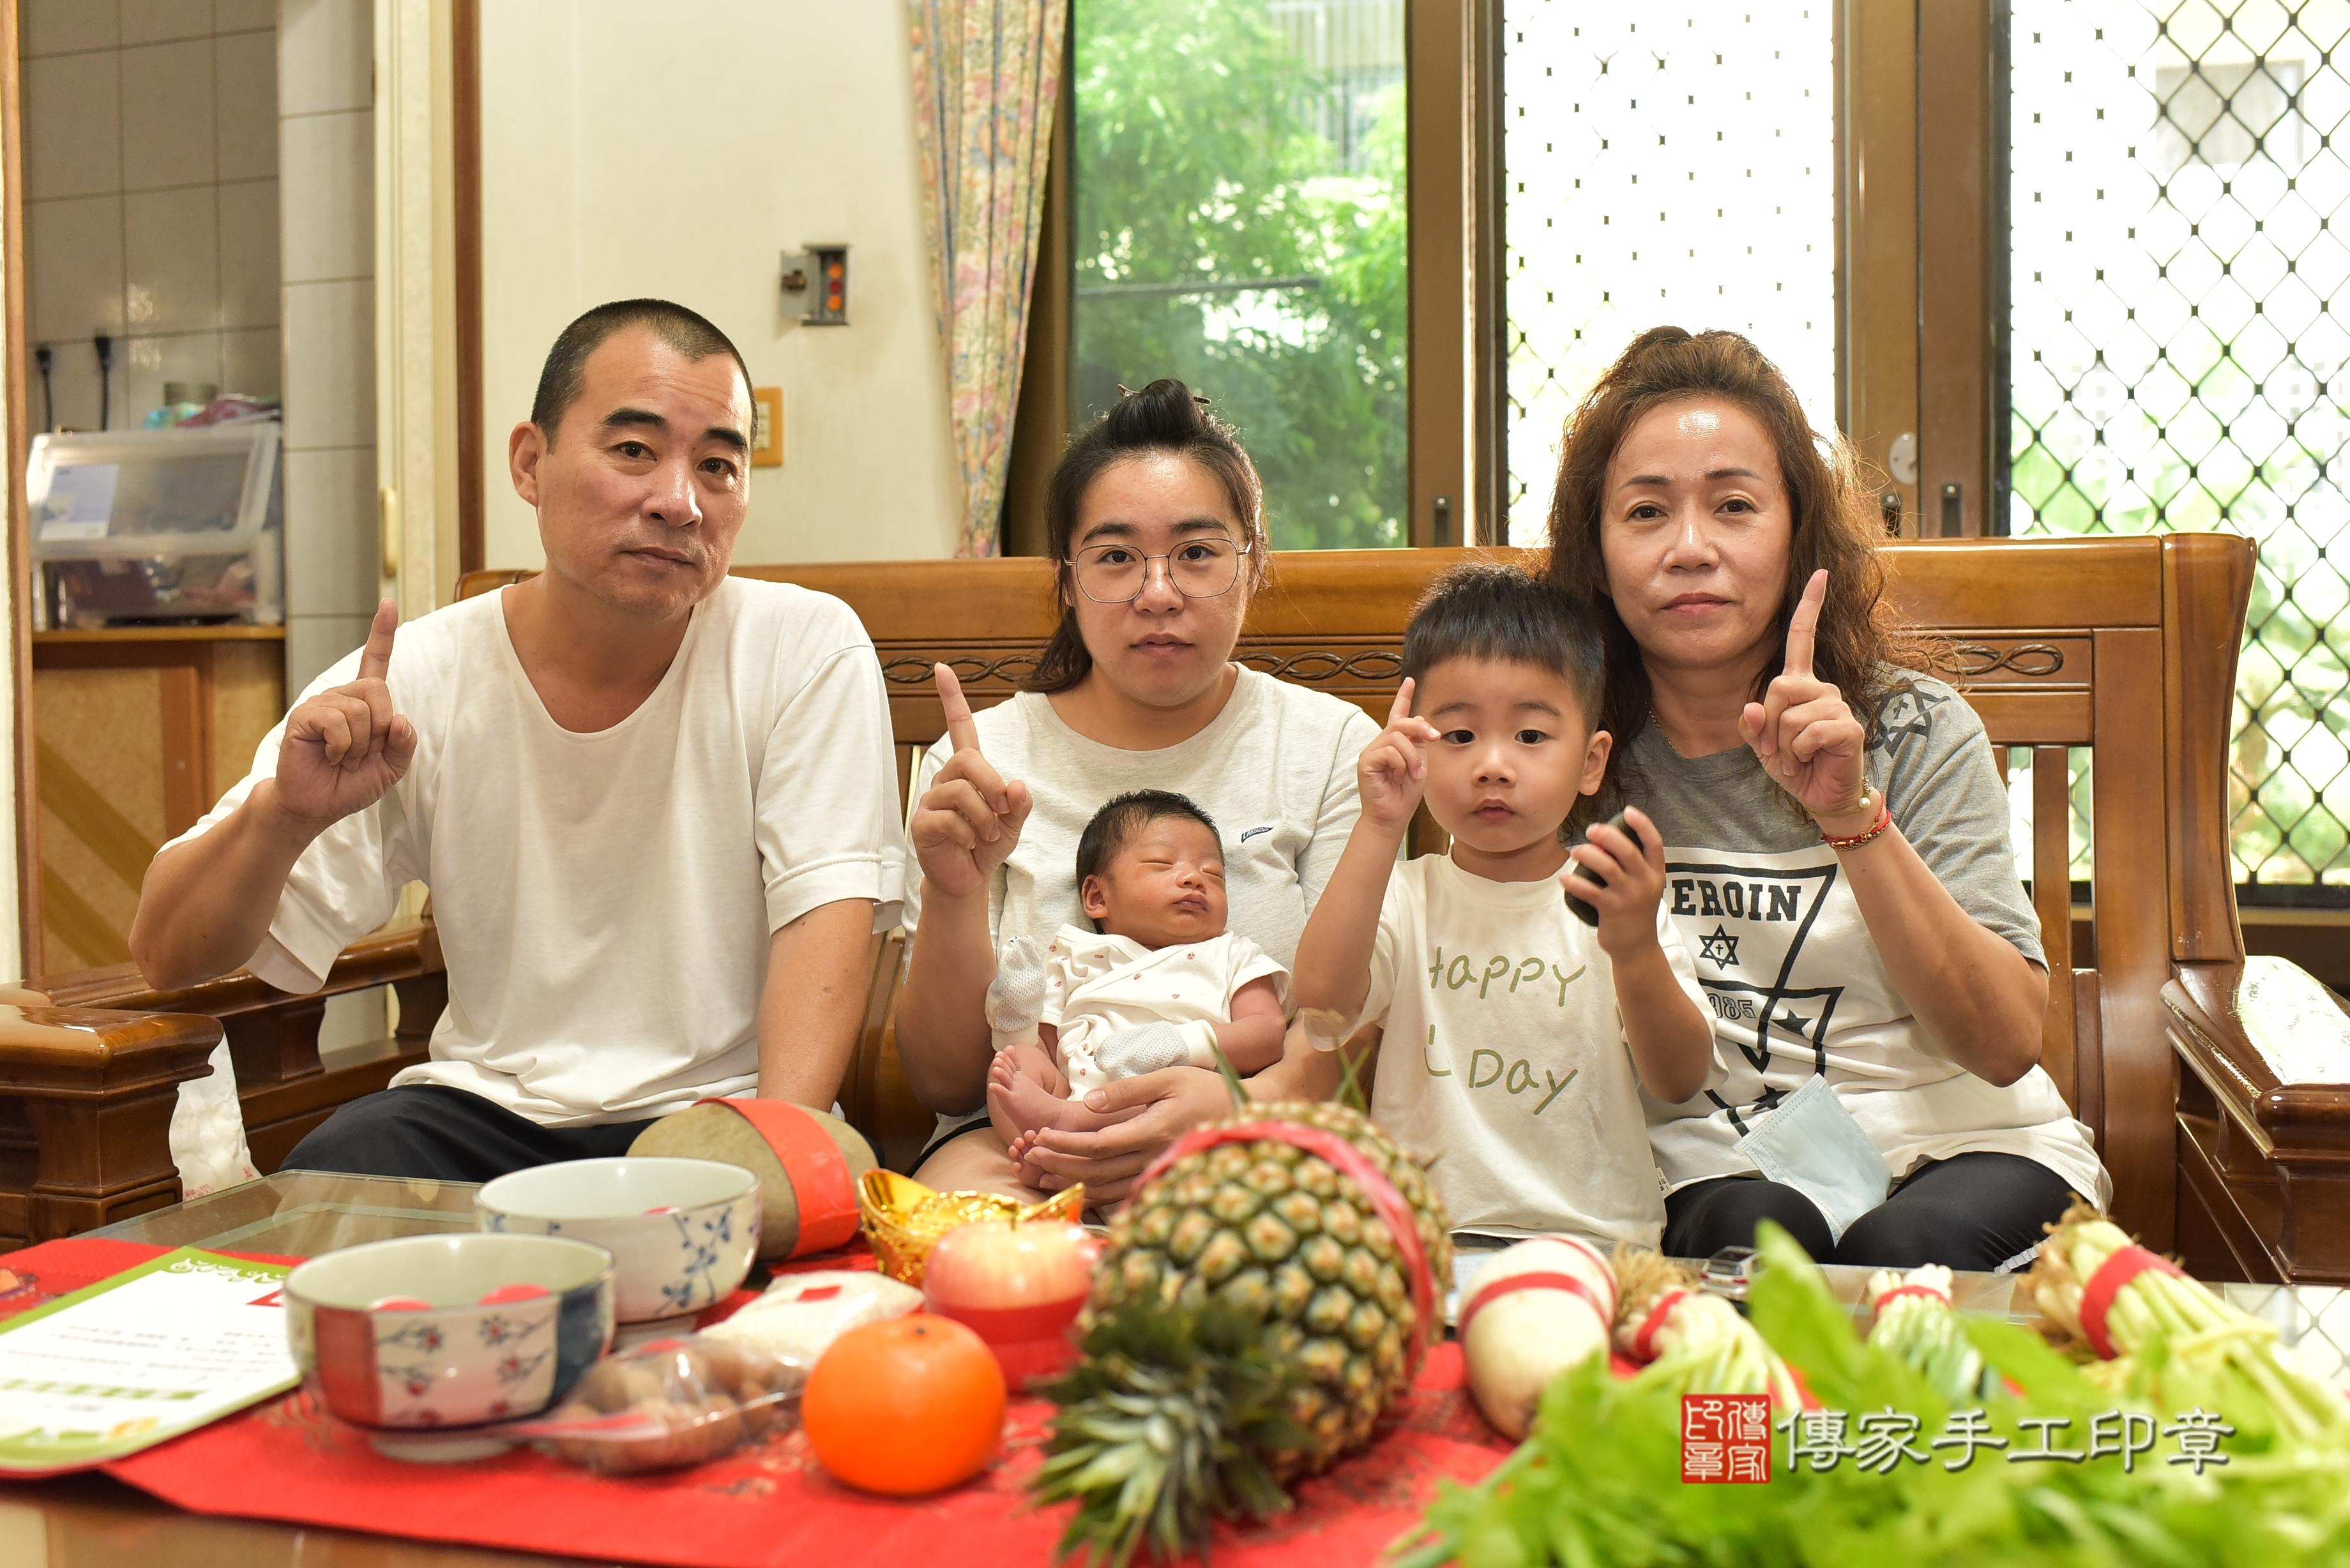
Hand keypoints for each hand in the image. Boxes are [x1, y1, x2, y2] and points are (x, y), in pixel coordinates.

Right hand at [273, 599, 416, 830]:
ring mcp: (321, 703)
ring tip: (342, 758)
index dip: (383, 632)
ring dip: (360, 744)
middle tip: (362, 752)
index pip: (375, 660)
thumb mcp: (392, 767)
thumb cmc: (351, 783)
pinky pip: (338, 723)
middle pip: (378, 690)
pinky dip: (343, 747)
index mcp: (363, 703)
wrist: (318, 805)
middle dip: (380, 728)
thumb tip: (399, 718)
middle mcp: (341, 696)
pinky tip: (330, 756)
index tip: (387, 602)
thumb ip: (405, 743)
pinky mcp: (304, 717)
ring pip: (361, 710)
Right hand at [910, 663, 1032, 898]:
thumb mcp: (1014, 825)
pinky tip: (968, 844)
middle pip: (968, 760)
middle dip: (992, 785)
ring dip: (984, 818)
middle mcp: (946, 780)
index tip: (941, 668)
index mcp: (968, 773)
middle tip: (1002, 812)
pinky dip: (968, 834)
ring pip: (961, 792)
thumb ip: (1019, 805)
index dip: (951, 699)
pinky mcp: (921, 823)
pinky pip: (948, 819)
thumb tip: (1016, 785)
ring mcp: (930, 801)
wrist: (968, 880)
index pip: (960, 729)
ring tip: (986, 835)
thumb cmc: (987, 846)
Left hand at [1018, 1065, 1235, 1204]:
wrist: (1243, 1113)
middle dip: (1059, 1164)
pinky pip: (1122, 1193)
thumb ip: (1127, 1090)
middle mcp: (1153, 1156)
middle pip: (1096, 1171)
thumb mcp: (1168, 1077)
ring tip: (1042, 1173)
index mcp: (1152, 1130)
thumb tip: (1090, 1103)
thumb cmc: (1205, 1089)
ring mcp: (1158, 1171)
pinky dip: (1095, 1193)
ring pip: (1107, 1187)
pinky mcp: (1161, 1178)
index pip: (1098, 1144)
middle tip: (1030, 1156)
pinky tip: (1076, 1187)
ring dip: (1071, 1182)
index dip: (1065, 1144)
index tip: (1040, 1137)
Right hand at [1357, 678, 1437, 831]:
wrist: (1393, 816)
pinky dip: (1401, 763)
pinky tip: (1400, 775)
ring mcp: (1372, 751)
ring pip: (1396, 737)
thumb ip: (1419, 743)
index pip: (1398, 715)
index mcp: (1394, 743)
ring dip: (1412, 755)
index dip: (1404, 697)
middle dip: (1420, 728)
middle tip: (1434, 738)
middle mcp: (1381, 743)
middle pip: (1400, 723)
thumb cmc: (1404, 793)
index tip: (1410, 680)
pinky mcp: (1366, 761)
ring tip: (1415, 772)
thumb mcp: (1420, 764)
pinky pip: (1388, 751)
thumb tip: (1420, 719)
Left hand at [1560, 806, 1668, 957]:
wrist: (1637, 946)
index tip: (1627, 811)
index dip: (1642, 825)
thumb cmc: (1636, 908)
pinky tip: (1563, 878)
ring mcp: (1630, 897)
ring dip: (1588, 855)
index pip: (1654, 843)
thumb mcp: (1642, 885)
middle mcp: (1646, 882)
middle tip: (1590, 830)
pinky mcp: (1612, 910)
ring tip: (1575, 852)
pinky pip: (1589, 891)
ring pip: (1607, 867)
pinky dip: (1574, 883)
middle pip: (1627, 851)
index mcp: (1656, 873)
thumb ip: (1629, 864)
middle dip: (1607, 836)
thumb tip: (1601, 838)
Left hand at [1738, 569, 1869, 826]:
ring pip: (1789, 715)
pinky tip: (1811, 760)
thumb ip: (1751, 726)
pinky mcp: (1848, 727)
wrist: (1822, 796)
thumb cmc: (1795, 766)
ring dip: (1783, 746)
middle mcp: (1821, 689)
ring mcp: (1837, 706)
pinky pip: (1808, 733)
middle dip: (1767, 724)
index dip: (1810, 606)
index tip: (1821, 573)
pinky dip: (1799, 753)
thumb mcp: (1762, 746)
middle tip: (1778, 749)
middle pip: (1778, 687)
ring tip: (1797, 757)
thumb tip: (1749, 708)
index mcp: (1800, 686)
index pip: (1802, 639)